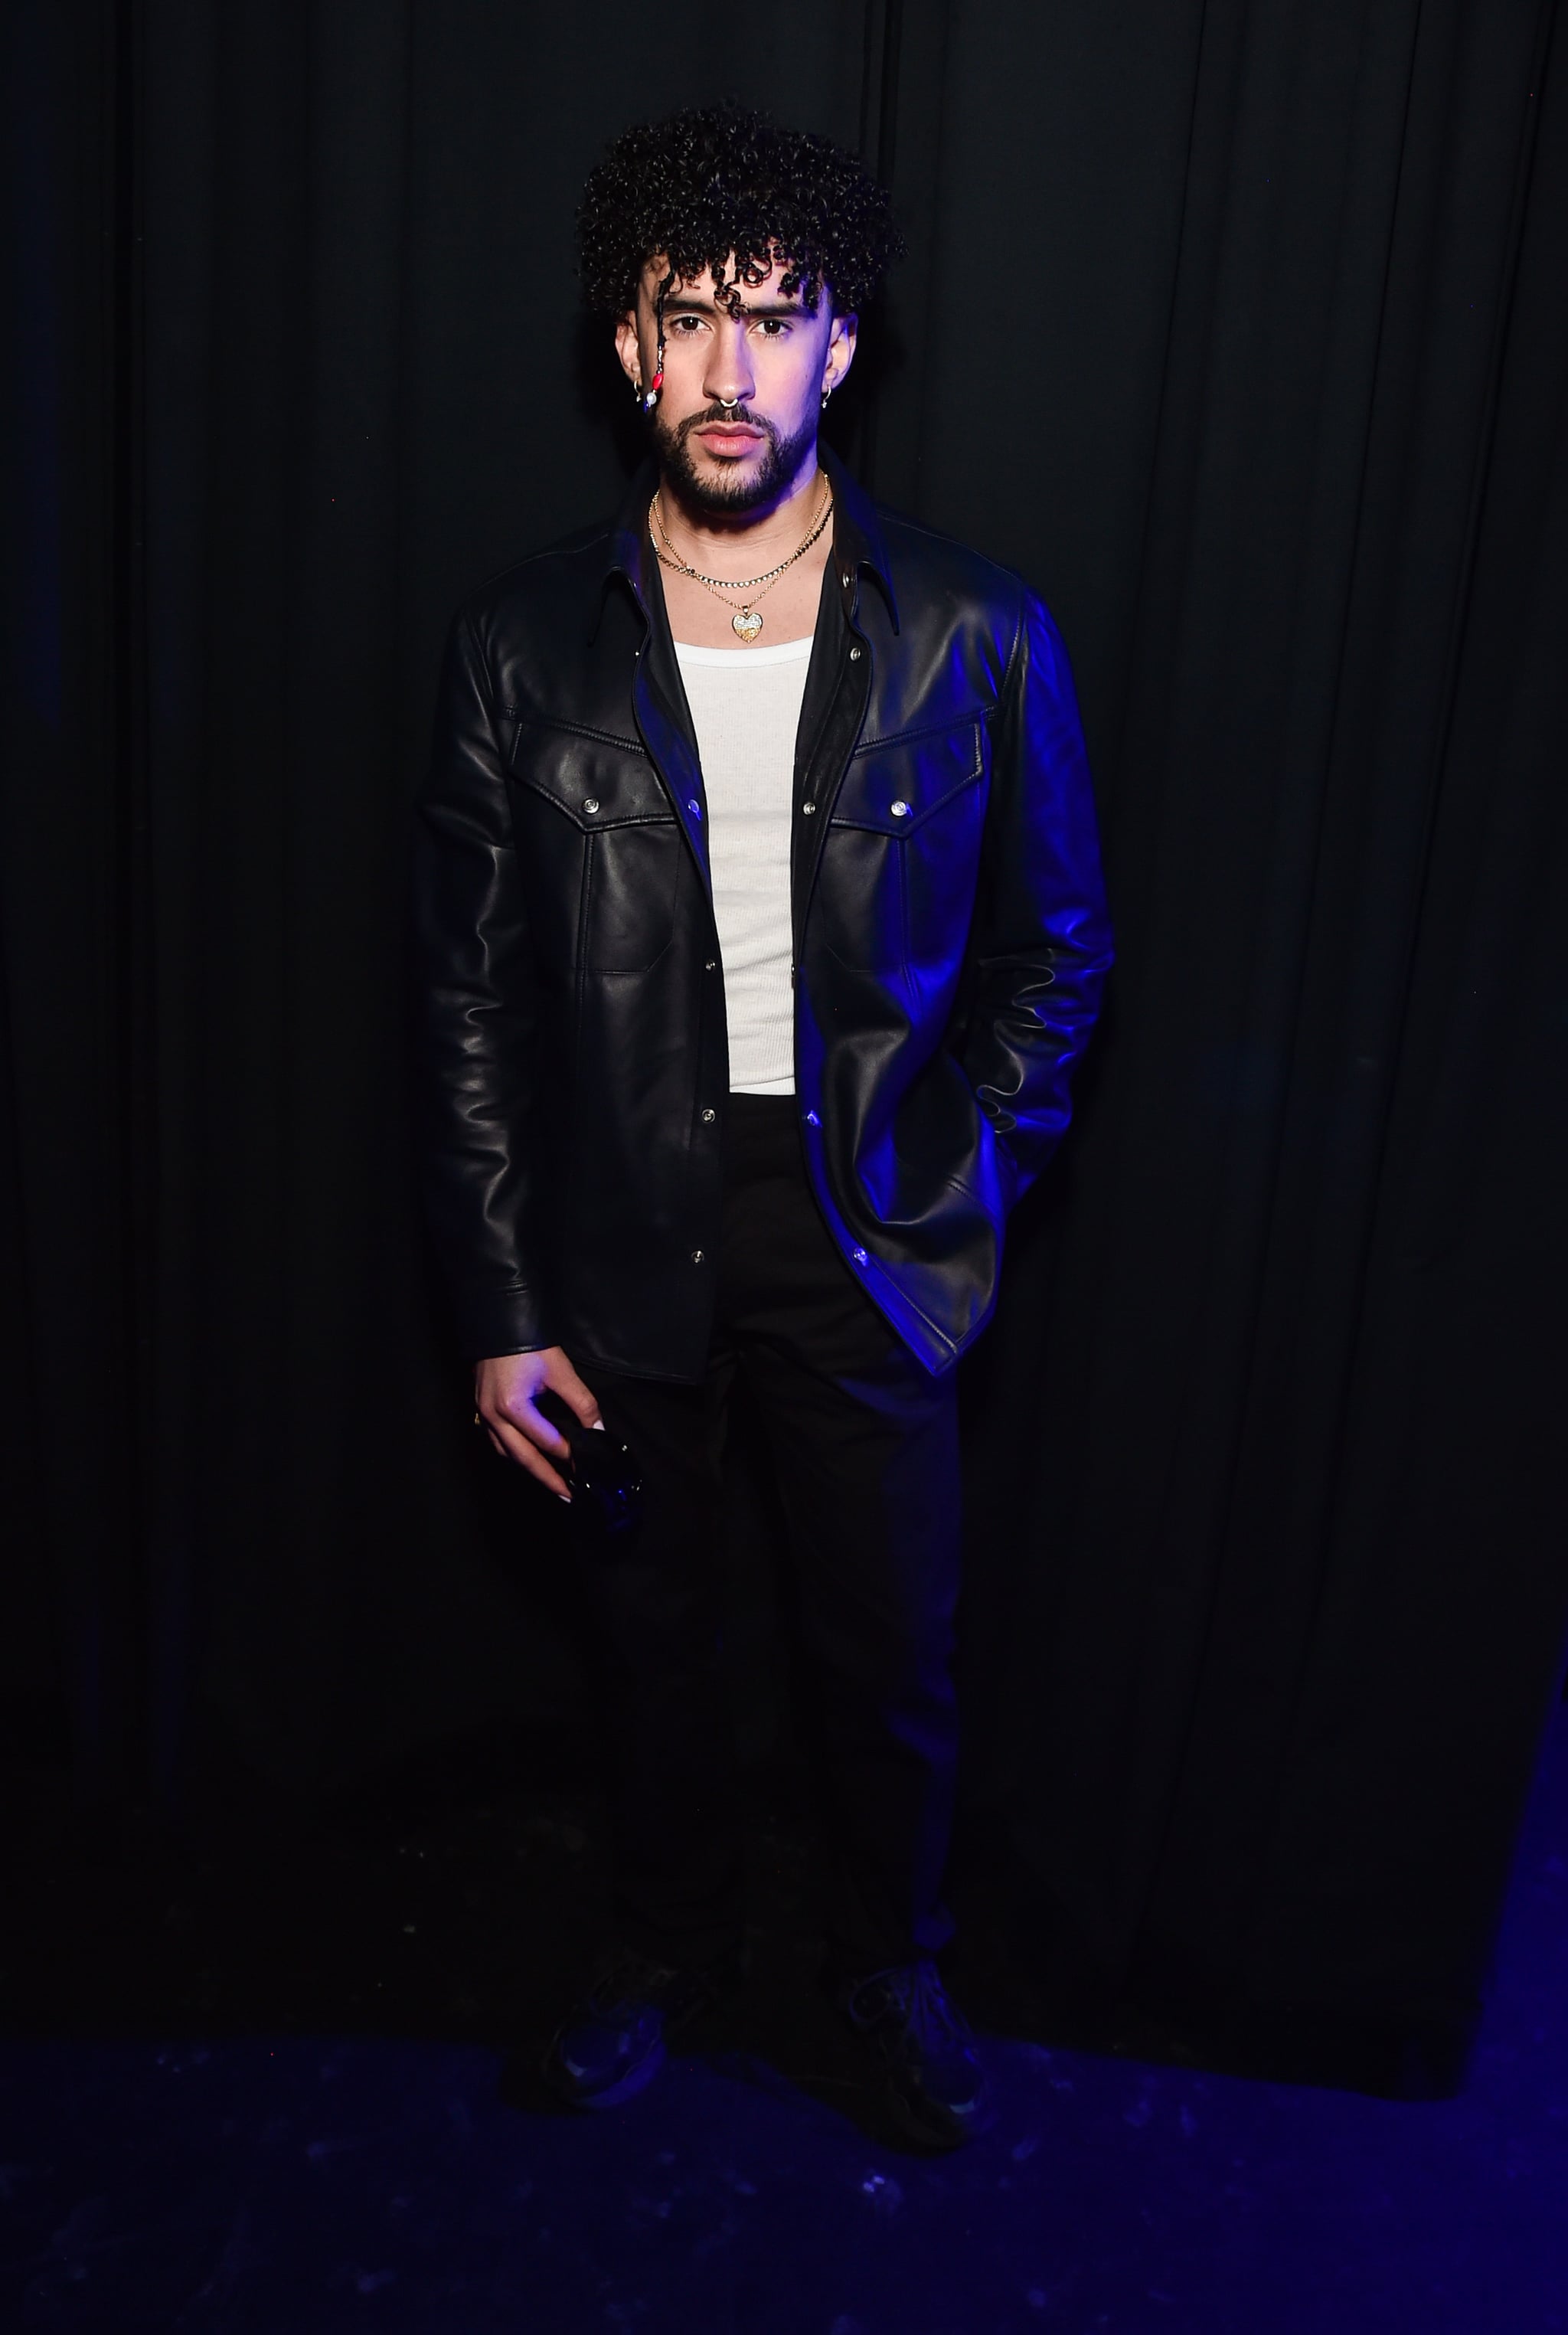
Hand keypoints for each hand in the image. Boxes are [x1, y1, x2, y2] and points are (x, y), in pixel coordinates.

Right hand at [474, 1346, 601, 1500]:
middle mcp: (493, 1416)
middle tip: (567, 1495)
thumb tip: (598, 1429)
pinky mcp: (480, 1409)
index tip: (586, 1466)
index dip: (569, 1455)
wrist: (500, 1323)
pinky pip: (496, 1441)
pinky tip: (526, 1458)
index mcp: (513, 1408)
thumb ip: (581, 1403)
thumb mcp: (561, 1372)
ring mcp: (483, 1415)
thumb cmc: (530, 1344)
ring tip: (550, 1482)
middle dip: (547, 1479)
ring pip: (506, 1453)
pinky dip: (513, 1454)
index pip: (546, 1442)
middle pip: (523, 1458)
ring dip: (529, 1469)